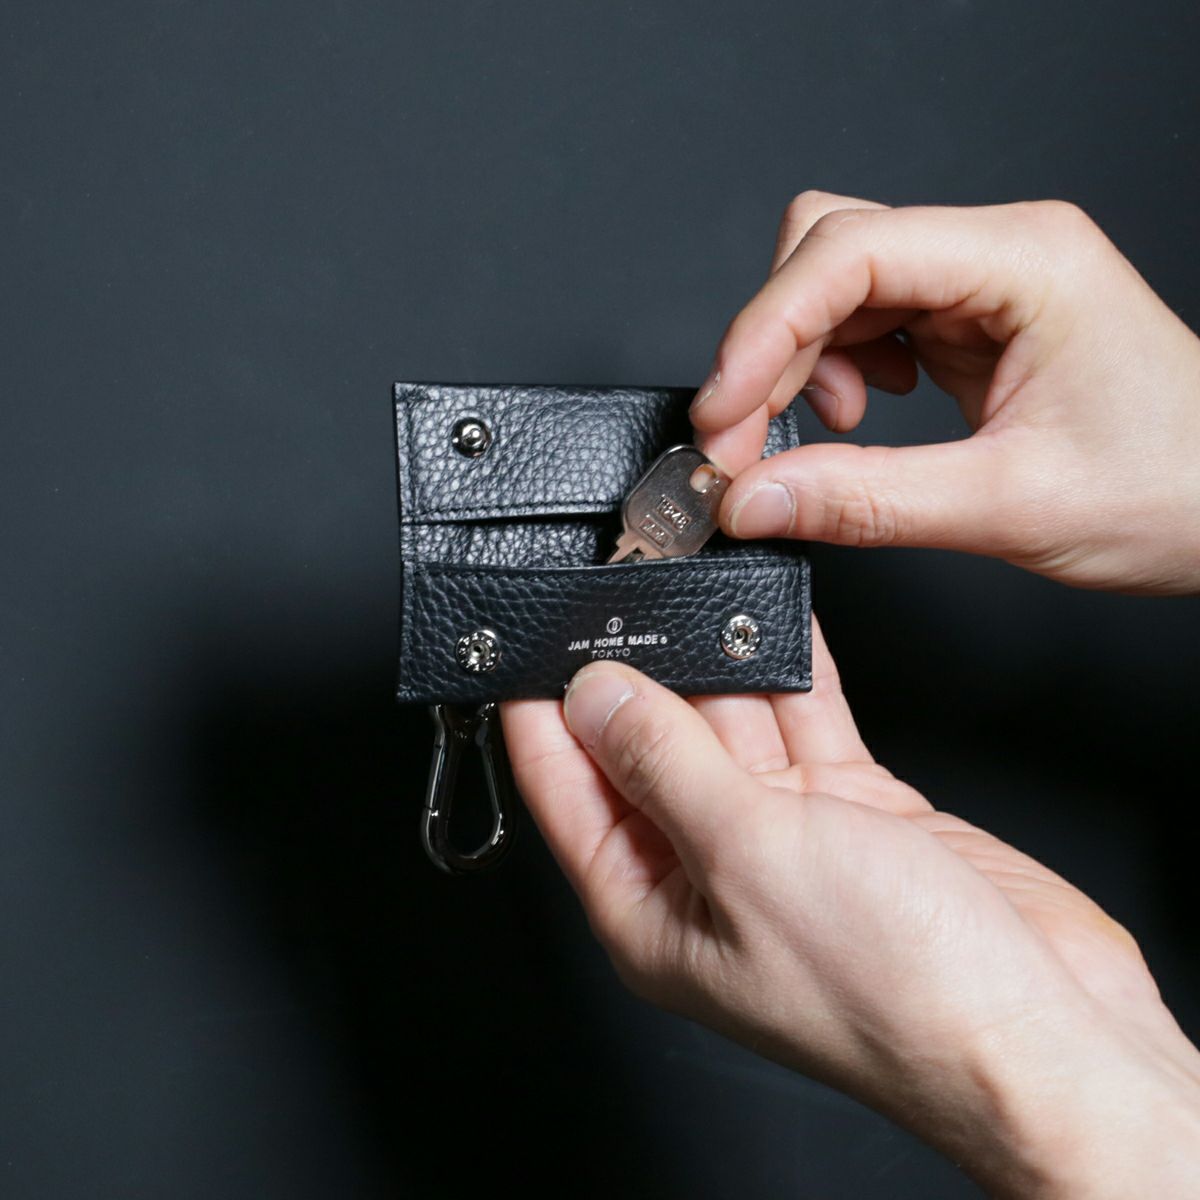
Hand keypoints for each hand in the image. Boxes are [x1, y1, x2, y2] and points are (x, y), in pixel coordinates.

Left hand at [500, 625, 1199, 1197]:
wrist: (1042, 1036)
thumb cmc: (895, 998)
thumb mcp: (749, 860)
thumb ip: (667, 766)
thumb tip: (595, 698)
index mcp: (651, 908)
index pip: (566, 791)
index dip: (537, 710)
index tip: (525, 638)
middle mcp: (707, 869)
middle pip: (645, 742)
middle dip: (635, 663)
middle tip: (622, 580)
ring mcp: (781, 834)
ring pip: (728, 719)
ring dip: (715, 652)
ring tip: (692, 576)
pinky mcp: (849, 807)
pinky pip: (802, 715)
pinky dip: (789, 664)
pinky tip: (773, 610)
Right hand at [689, 193, 1199, 593]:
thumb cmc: (1175, 488)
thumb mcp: (1009, 505)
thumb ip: (867, 501)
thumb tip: (756, 498)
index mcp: (1025, 260)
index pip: (853, 253)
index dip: (766, 329)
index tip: (722, 411)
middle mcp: (997, 254)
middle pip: (829, 258)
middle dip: (770, 351)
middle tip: (740, 444)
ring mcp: (981, 286)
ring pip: (837, 292)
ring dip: (799, 366)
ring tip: (818, 438)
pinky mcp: (969, 325)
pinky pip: (865, 325)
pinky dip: (833, 375)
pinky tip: (858, 418)